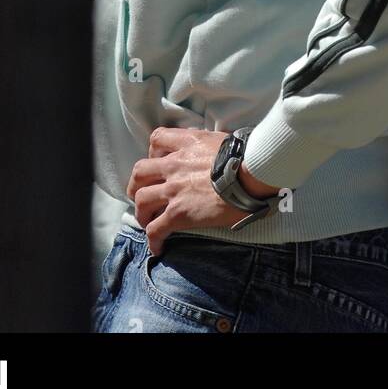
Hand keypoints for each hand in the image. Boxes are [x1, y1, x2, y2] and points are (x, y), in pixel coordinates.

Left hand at [125, 127, 277, 256]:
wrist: (250, 174)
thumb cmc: (244, 156)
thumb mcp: (222, 140)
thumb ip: (208, 143)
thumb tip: (213, 148)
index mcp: (186, 144)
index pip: (157, 139)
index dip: (154, 152)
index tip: (159, 161)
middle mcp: (174, 165)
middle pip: (140, 172)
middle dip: (137, 185)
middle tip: (142, 194)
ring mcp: (174, 190)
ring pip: (141, 200)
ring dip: (141, 212)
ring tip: (147, 221)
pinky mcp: (179, 213)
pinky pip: (156, 229)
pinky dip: (153, 239)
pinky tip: (158, 248)